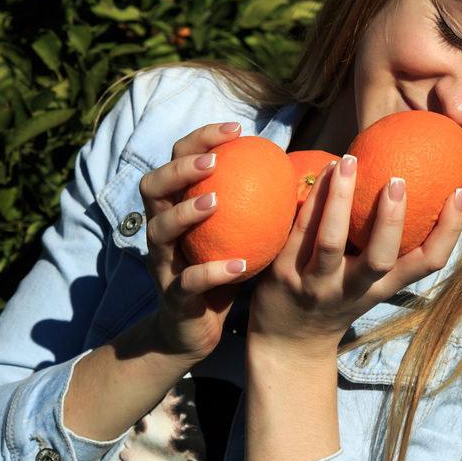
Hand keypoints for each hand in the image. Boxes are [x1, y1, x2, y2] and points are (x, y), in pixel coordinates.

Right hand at [139, 121, 247, 362]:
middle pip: (152, 185)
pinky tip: (241, 265)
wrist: (194, 331)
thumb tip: (308, 170)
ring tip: (215, 201)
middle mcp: (162, 229)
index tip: (237, 129)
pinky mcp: (173, 297)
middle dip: (179, 168)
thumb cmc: (224, 270)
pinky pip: (188, 281)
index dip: (201, 138)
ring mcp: (163, 262)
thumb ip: (260, 203)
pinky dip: (213, 271)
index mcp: (177, 206)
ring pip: (159, 229)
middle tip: (213, 162)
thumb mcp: (241, 232)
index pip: (178, 159)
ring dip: (185, 211)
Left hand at [247, 155, 461, 348]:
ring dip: (342, 199)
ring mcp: (316, 284)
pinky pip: (299, 231)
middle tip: (398, 180)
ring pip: (331, 241)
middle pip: (380, 258)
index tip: (459, 193)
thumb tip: (412, 184)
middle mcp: (353, 289)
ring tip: (349, 161)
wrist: (287, 343)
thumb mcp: (369, 284)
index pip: (426, 264)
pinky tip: (323, 171)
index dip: (448, 231)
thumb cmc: (336, 299)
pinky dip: (313, 198)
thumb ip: (386, 246)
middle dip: (391, 220)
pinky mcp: (283, 274)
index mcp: (382, 288)